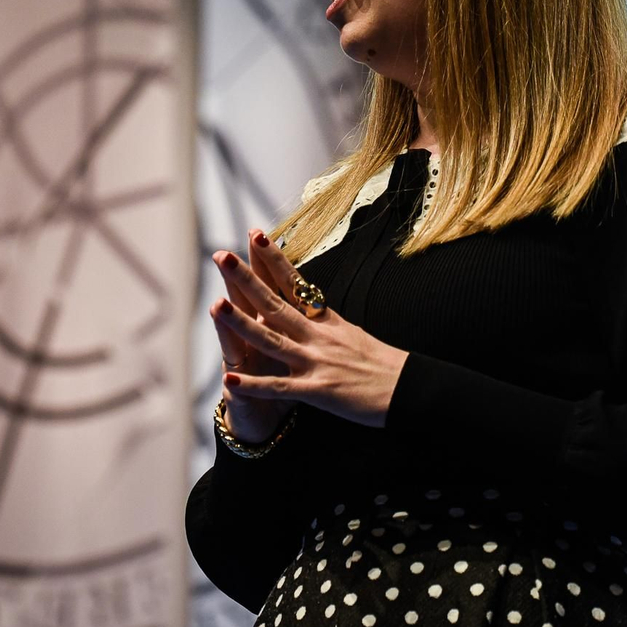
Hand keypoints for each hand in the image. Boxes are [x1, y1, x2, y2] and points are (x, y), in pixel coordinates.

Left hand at [211, 229, 409, 428]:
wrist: (409, 391)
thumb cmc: (383, 366)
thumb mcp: (353, 334)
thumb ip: (326, 323)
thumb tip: (312, 308)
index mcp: (326, 321)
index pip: (295, 284)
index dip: (274, 259)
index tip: (256, 235)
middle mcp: (316, 336)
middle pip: (274, 303)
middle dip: (246, 279)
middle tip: (221, 255)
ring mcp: (314, 361)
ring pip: (271, 339)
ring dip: (242, 323)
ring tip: (217, 305)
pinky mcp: (316, 389)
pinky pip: (278, 387)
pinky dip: (253, 384)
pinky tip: (229, 379)